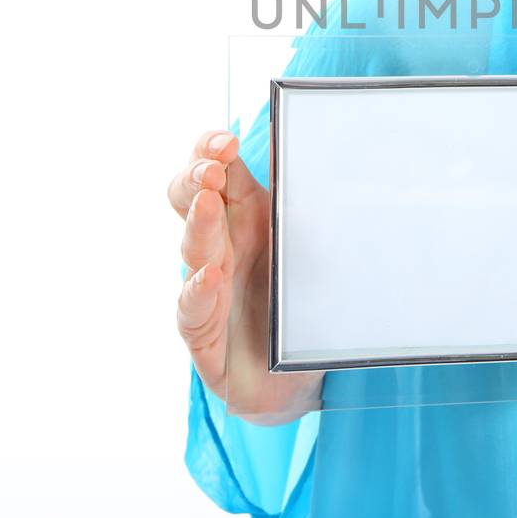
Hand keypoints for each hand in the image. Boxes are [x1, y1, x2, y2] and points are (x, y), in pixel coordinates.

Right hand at [169, 128, 321, 424]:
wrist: (294, 376)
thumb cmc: (297, 300)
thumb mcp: (311, 243)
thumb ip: (309, 197)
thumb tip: (326, 142)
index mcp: (244, 213)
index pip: (212, 167)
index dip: (209, 149)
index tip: (227, 141)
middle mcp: (220, 244)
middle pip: (190, 199)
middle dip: (196, 177)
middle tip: (212, 167)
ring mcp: (206, 287)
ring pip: (192, 247)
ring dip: (199, 223)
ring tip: (208, 203)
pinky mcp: (205, 334)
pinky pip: (192, 309)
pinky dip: (199, 290)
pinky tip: (210, 275)